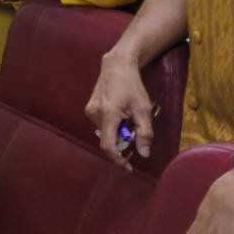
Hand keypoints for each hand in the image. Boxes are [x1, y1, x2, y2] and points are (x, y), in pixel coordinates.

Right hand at [85, 50, 154, 167]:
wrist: (116, 65)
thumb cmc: (132, 86)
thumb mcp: (143, 109)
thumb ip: (144, 132)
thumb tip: (143, 154)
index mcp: (108, 115)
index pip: (108, 146)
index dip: (118, 160)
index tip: (129, 168)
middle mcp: (94, 114)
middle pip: (107, 140)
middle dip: (122, 143)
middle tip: (136, 135)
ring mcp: (90, 111)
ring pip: (104, 133)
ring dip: (117, 134)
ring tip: (129, 121)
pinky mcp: (89, 108)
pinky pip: (101, 125)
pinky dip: (112, 127)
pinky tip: (121, 116)